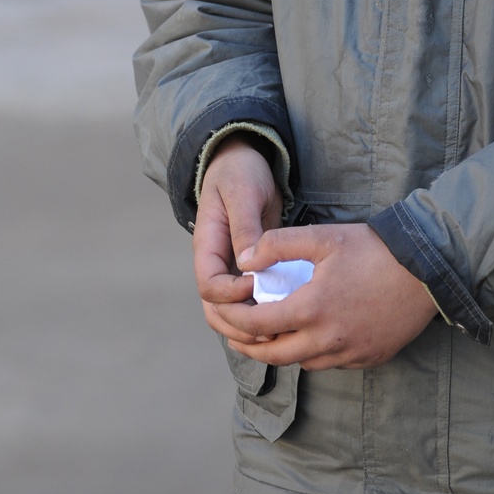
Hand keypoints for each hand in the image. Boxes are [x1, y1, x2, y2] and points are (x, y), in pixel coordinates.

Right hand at [193, 135, 282, 341]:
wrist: (243, 161)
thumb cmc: (240, 172)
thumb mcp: (243, 192)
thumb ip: (245, 227)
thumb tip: (248, 263)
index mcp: (208, 245)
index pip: (209, 286)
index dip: (231, 294)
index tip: (257, 284)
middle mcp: (216, 263)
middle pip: (215, 309)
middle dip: (240, 324)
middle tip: (272, 329)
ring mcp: (231, 269)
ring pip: (231, 312)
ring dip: (251, 327)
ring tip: (280, 332)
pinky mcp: (250, 269)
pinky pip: (251, 301)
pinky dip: (263, 315)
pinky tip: (286, 320)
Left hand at [205, 222, 436, 370]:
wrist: (429, 269)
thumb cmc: (375, 250)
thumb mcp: (323, 238)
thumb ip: (278, 245)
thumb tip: (245, 260)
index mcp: (311, 310)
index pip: (257, 325)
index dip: (234, 320)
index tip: (224, 312)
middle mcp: (328, 340)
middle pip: (275, 356)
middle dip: (250, 347)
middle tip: (236, 336)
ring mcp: (351, 354)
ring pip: (304, 363)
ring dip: (283, 351)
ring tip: (272, 335)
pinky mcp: (371, 358)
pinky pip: (332, 364)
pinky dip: (314, 353)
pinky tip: (312, 336)